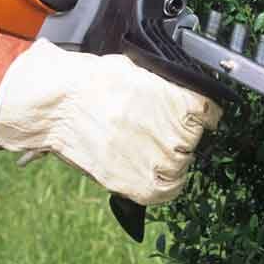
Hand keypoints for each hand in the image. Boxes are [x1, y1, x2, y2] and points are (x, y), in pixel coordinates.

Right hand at [0, 40, 222, 205]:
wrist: (55, 103)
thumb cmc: (88, 82)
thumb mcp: (135, 71)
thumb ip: (161, 87)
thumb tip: (174, 95)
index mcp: (175, 97)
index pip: (208, 113)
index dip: (203, 118)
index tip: (198, 121)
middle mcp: (170, 127)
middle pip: (193, 141)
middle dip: (180, 139)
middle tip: (160, 136)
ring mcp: (154, 155)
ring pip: (181, 167)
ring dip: (173, 164)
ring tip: (154, 156)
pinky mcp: (132, 179)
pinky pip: (165, 192)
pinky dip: (165, 188)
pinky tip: (157, 180)